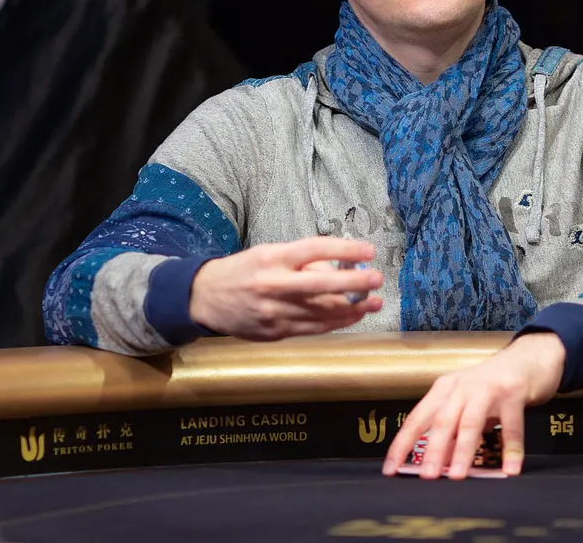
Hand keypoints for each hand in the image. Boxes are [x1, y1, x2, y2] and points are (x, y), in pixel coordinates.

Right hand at [189, 237, 382, 339]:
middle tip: (377, 279)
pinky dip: (336, 322)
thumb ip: (300, 261)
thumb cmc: (242, 271)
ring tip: (375, 302)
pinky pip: (313, 328)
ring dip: (353, 308)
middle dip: (354, 283)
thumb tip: (339, 266)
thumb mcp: (267, 254)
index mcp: (272, 259)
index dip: (344, 249)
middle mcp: (274, 285)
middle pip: (322, 285)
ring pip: (322, 312)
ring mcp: (275, 312)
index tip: (368, 249)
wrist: (204, 299)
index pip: (313, 250)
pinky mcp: (276, 332)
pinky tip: (352, 316)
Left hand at [382, 332, 564, 478]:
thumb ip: (453, 429)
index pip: (418, 419)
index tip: (390, 468)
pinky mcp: (513, 393)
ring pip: (471, 422)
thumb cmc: (492, 385)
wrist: (528, 358)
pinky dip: (511, 450)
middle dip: (433, 450)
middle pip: (442, 421)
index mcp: (444, 389)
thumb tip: (439, 462)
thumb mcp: (467, 402)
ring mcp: (487, 388)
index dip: (402, 444)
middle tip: (426, 475)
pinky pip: (512, 426)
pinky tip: (510, 469)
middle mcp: (462, 386)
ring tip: (458, 475)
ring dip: (463, 450)